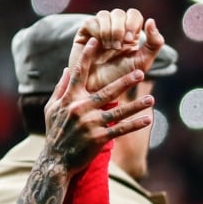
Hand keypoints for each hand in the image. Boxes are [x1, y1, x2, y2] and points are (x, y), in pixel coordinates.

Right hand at [43, 38, 154, 173]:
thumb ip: (61, 88)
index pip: (79, 73)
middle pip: (107, 91)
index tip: (95, 41)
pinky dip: (134, 125)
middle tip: (141, 71)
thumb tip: (67, 69)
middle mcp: (80, 109)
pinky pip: (120, 130)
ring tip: (150, 99)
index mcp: (70, 99)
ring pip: (118, 112)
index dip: (86, 56)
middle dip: (125, 81)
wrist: (55, 161)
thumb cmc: (55, 133)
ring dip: (136, 105)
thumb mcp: (52, 109)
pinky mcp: (98, 139)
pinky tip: (147, 120)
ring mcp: (90, 124)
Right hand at [68, 9, 164, 92]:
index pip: (133, 15)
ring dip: (109, 31)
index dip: (132, 23)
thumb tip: (151, 21)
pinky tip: (97, 45)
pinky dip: (97, 32)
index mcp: (129, 33)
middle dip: (120, 28)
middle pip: (119, 13)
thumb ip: (154, 43)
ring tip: (109, 48)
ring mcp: (99, 30)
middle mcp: (114, 28)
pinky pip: (91, 22)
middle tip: (118, 46)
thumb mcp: (142, 62)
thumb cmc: (121, 79)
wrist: (100, 91)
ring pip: (104, 15)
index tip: (130, 40)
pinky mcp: (85, 33)